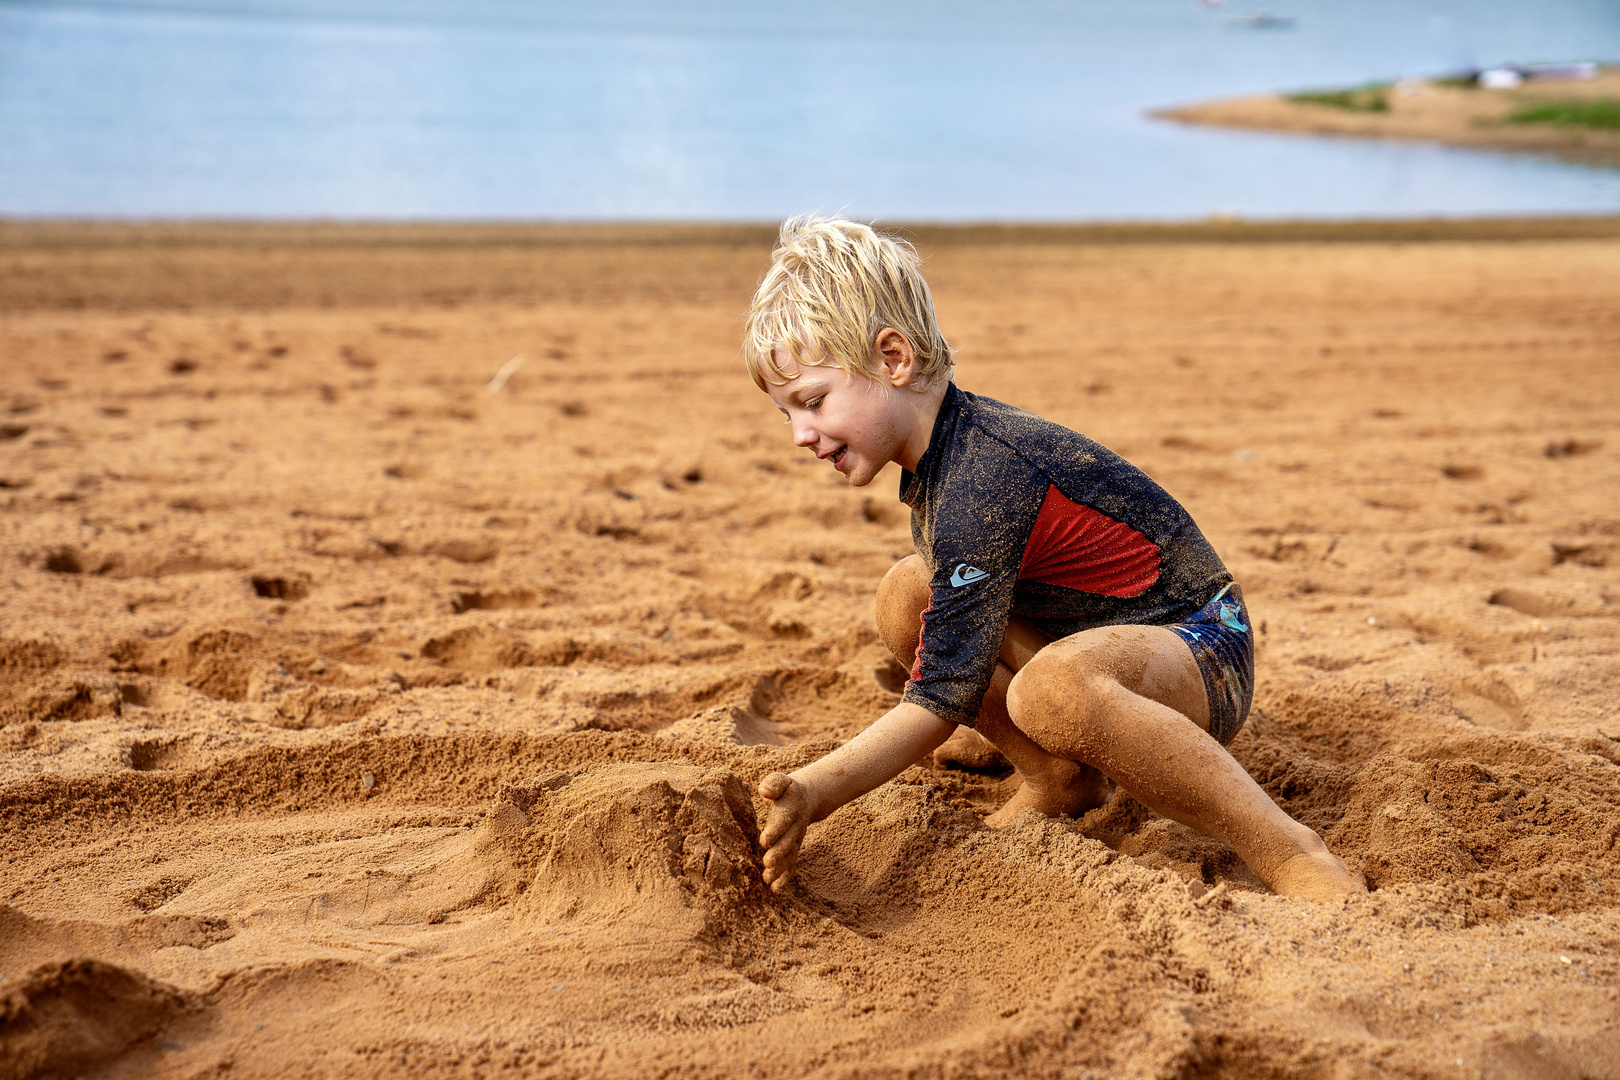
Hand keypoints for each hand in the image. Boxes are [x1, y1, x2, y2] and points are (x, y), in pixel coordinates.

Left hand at [757, 772, 814, 892]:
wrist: (807, 799)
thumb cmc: (788, 789)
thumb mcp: (782, 780)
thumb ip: (774, 784)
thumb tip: (764, 791)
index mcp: (790, 810)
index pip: (782, 821)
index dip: (774, 831)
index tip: (763, 840)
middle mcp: (795, 828)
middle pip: (787, 842)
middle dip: (777, 853)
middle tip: (766, 863)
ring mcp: (796, 841)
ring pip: (789, 857)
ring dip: (779, 869)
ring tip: (767, 880)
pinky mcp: (793, 849)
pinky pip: (791, 865)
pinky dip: (784, 877)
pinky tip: (775, 889)